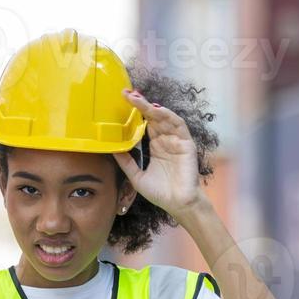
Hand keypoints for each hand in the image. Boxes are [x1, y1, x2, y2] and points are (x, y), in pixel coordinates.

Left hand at [113, 88, 204, 216]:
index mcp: (155, 146)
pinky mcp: (186, 144)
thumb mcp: (136, 176)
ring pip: (164, 118)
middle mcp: (165, 141)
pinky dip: (168, 116)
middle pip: (153, 117)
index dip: (134, 113)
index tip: (121, 102)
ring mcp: (176, 141)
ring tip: (137, 99)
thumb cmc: (160, 193)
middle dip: (140, 104)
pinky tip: (157, 110)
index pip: (144, 124)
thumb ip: (126, 162)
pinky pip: (178, 125)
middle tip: (126, 94)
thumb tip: (111, 148)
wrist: (178, 204)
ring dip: (151, 107)